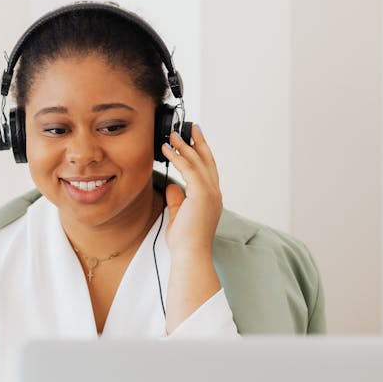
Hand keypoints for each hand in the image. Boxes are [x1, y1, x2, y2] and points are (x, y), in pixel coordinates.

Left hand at [161, 126, 222, 258]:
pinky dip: (178, 157)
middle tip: (190, 127)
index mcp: (210, 198)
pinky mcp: (202, 194)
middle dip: (198, 142)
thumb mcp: (179, 215)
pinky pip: (189, 169)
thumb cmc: (186, 241)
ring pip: (198, 162)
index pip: (207, 170)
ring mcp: (210, 193)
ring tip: (172, 135)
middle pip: (207, 160)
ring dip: (184, 146)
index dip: (201, 153)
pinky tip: (168, 149)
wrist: (191, 254)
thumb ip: (177, 200)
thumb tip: (172, 186)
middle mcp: (214, 193)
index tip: (194, 140)